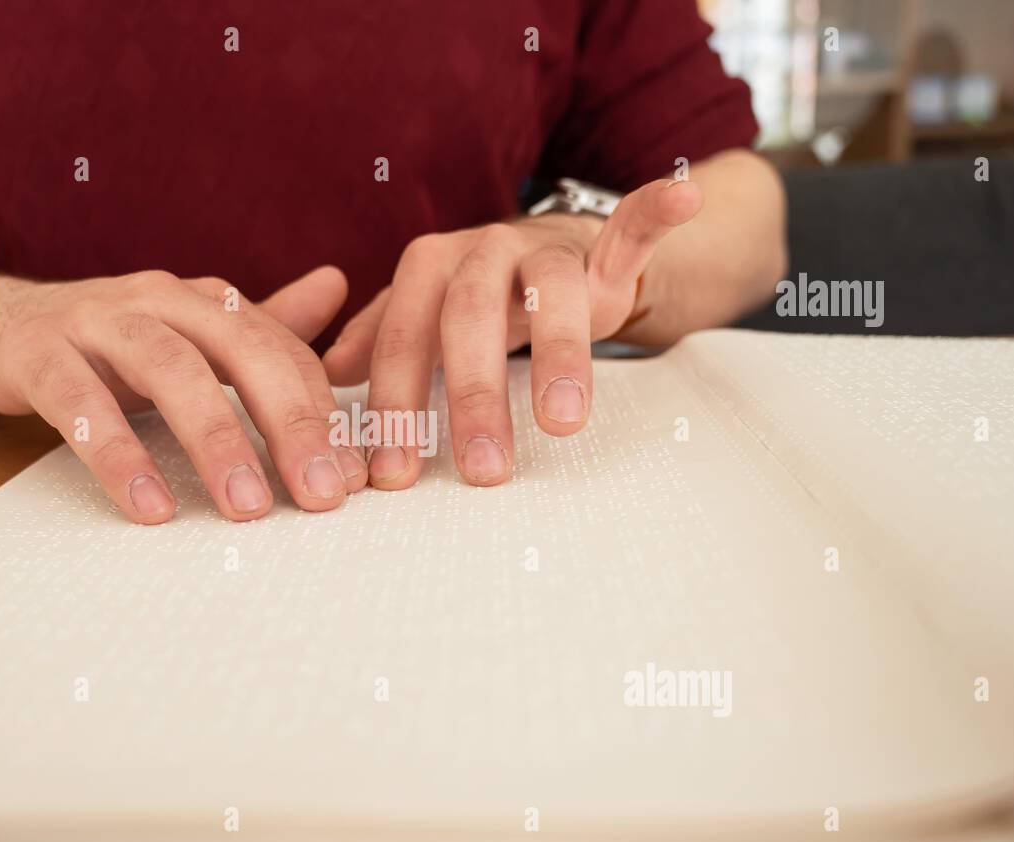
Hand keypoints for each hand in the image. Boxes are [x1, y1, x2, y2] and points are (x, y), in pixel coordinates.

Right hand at [0, 267, 367, 523]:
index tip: (355, 478)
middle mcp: (158, 299)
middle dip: (290, 422)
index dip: (323, 412)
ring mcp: (94, 320)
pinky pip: (79, 401)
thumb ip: (261, 327)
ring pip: (168, 370)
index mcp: (205, 301)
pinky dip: (117, 453)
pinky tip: (150, 506)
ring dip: (214, 439)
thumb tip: (338, 287)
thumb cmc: (110, 343)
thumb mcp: (190, 336)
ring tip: (246, 508)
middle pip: (240, 351)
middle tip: (324, 494)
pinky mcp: (34, 352)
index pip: (282, 351)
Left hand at [321, 178, 702, 488]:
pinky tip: (681, 196)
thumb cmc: (485, 298)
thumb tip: (332, 371)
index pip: (403, 339)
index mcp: (430, 268)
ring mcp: (547, 247)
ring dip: (558, 353)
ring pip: (549, 290)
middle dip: (472, 396)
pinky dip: (656, 209)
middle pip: (469, 318)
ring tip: (562, 421)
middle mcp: (481, 249)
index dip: (397, 404)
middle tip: (481, 470)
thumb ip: (383, 337)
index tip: (396, 473)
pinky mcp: (606, 248)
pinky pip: (633, 224)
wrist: (554, 252)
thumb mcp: (428, 317)